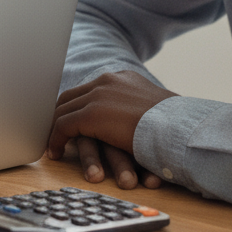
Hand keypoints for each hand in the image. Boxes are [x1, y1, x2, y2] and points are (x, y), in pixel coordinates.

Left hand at [47, 70, 176, 188]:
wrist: (182, 128)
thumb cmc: (177, 126)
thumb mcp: (155, 109)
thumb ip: (139, 108)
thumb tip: (140, 120)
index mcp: (121, 78)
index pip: (88, 89)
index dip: (74, 105)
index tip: (67, 118)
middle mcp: (106, 81)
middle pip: (70, 97)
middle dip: (58, 114)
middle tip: (51, 130)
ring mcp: (97, 96)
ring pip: (63, 111)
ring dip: (54, 128)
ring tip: (49, 142)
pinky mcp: (91, 114)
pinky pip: (63, 126)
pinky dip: (55, 139)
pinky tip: (55, 153)